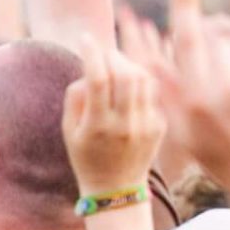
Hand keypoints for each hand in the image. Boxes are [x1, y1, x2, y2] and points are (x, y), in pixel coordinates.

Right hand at [64, 34, 166, 196]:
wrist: (116, 190)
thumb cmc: (86, 158)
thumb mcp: (69, 132)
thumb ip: (75, 98)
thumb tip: (87, 68)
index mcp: (98, 126)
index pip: (97, 79)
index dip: (91, 53)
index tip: (86, 38)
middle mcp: (125, 124)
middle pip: (125, 74)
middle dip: (113, 55)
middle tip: (104, 52)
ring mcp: (146, 125)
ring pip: (143, 79)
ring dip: (129, 64)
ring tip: (117, 64)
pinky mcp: (160, 125)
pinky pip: (151, 92)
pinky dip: (139, 81)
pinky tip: (129, 82)